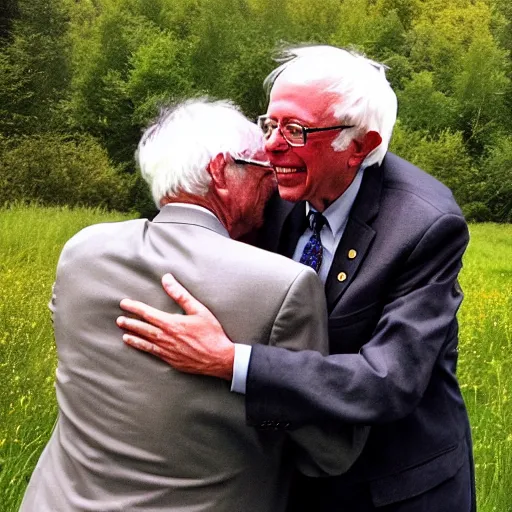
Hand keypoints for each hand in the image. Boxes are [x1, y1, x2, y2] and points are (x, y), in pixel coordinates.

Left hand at [116, 273, 234, 379]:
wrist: (219, 358)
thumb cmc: (212, 333)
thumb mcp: (199, 310)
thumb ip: (181, 295)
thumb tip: (167, 279)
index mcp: (172, 323)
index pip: (147, 313)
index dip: (134, 307)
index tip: (124, 303)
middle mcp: (166, 337)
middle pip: (143, 328)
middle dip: (130, 321)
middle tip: (119, 318)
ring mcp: (167, 350)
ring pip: (144, 341)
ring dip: (133, 334)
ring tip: (123, 330)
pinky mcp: (170, 360)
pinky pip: (151, 352)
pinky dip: (141, 347)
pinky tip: (135, 344)